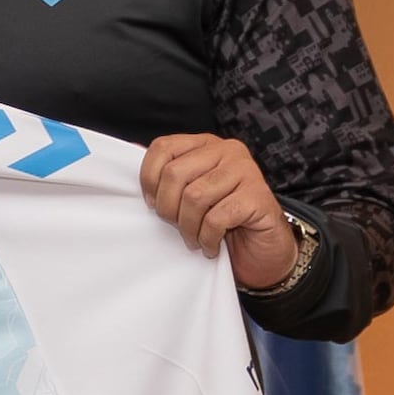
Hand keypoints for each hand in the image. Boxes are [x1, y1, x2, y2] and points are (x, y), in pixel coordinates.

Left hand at [141, 133, 303, 289]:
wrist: (262, 250)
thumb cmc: (221, 221)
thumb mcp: (188, 194)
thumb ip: (165, 173)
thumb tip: (131, 148)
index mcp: (206, 144)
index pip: (163, 147)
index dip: (149, 179)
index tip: (153, 204)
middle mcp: (228, 151)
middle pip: (175, 174)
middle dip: (168, 209)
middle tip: (176, 227)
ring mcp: (246, 171)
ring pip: (195, 197)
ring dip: (188, 227)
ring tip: (193, 239)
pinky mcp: (258, 197)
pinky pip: (217, 218)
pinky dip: (207, 238)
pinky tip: (211, 246)